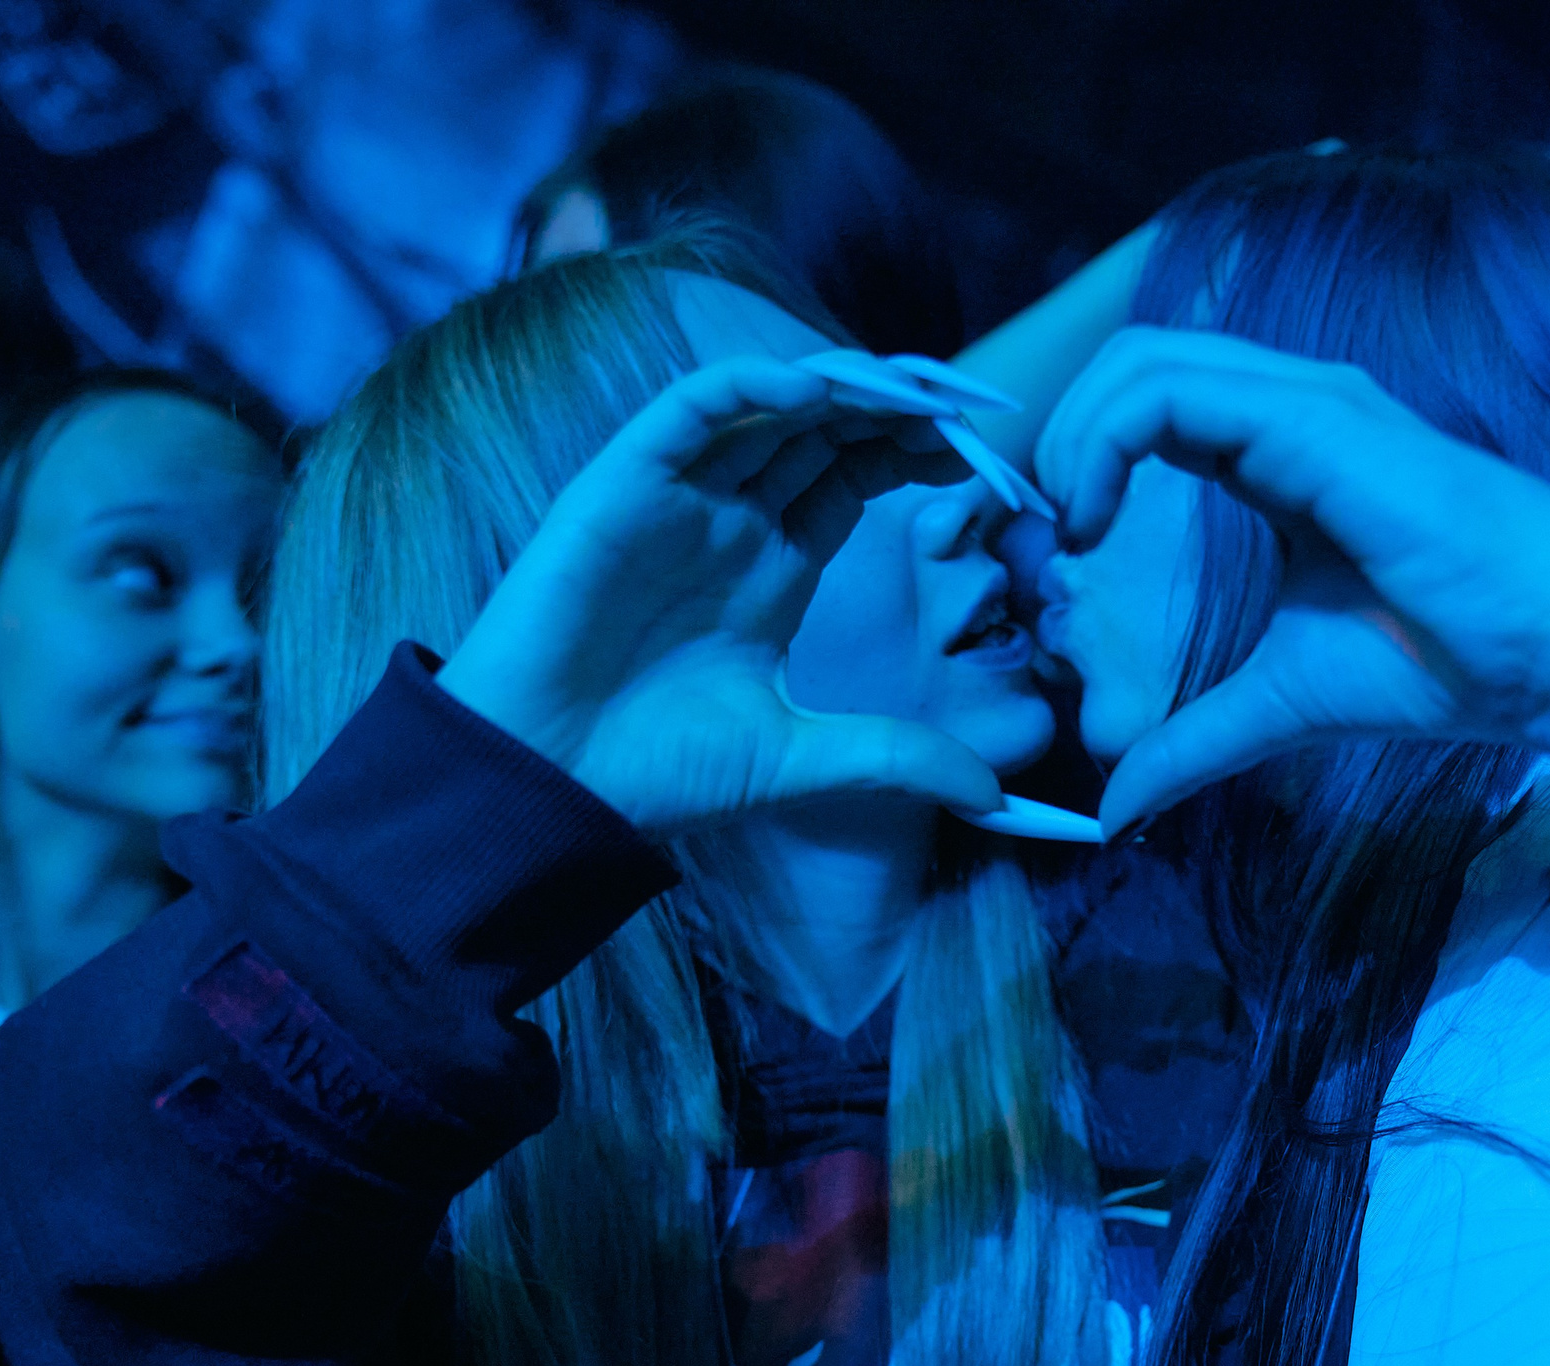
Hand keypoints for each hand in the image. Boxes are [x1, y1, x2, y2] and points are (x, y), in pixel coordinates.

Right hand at [437, 356, 1006, 837]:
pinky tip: (813, 387)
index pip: (854, 480)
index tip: (984, 457)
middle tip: (966, 405)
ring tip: (909, 388)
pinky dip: (747, 386)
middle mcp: (730, 524)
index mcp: (772, 572)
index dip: (916, 456)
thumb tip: (996, 795)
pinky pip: (688, 410)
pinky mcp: (622, 488)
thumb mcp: (803, 759)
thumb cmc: (659, 771)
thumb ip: (898, 758)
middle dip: (895, 412)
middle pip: (824, 433)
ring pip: (767, 407)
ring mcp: (679, 500)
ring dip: (840, 387)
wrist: (553, 783)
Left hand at [1030, 328, 1549, 831]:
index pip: (1153, 407)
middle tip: (1053, 535)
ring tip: (1071, 525)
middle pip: (1134, 362)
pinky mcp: (1316, 421)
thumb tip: (1117, 807)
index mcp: (1282, 454)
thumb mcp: (1284, 703)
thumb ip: (1195, 740)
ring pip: (1144, 358)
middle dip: (1064, 434)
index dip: (1084, 461)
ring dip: (1077, 433)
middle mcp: (1291, 411)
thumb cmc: (1452, 663)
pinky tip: (1099, 517)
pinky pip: (1172, 392)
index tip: (1065, 555)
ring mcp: (1306, 405)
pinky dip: (1106, 442)